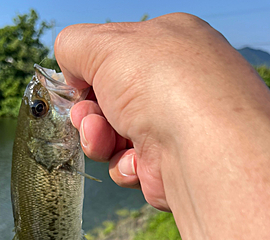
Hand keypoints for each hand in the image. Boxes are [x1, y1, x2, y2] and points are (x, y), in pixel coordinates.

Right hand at [55, 14, 269, 211]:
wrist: (200, 147)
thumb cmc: (160, 85)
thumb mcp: (106, 45)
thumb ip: (75, 45)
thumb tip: (69, 67)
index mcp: (167, 45)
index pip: (116, 56)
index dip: (90, 73)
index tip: (76, 86)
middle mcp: (174, 85)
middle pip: (110, 100)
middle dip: (89, 112)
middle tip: (87, 118)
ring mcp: (172, 127)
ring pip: (114, 136)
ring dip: (99, 140)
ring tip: (103, 140)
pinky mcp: (167, 165)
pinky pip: (129, 165)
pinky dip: (124, 165)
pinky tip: (135, 163)